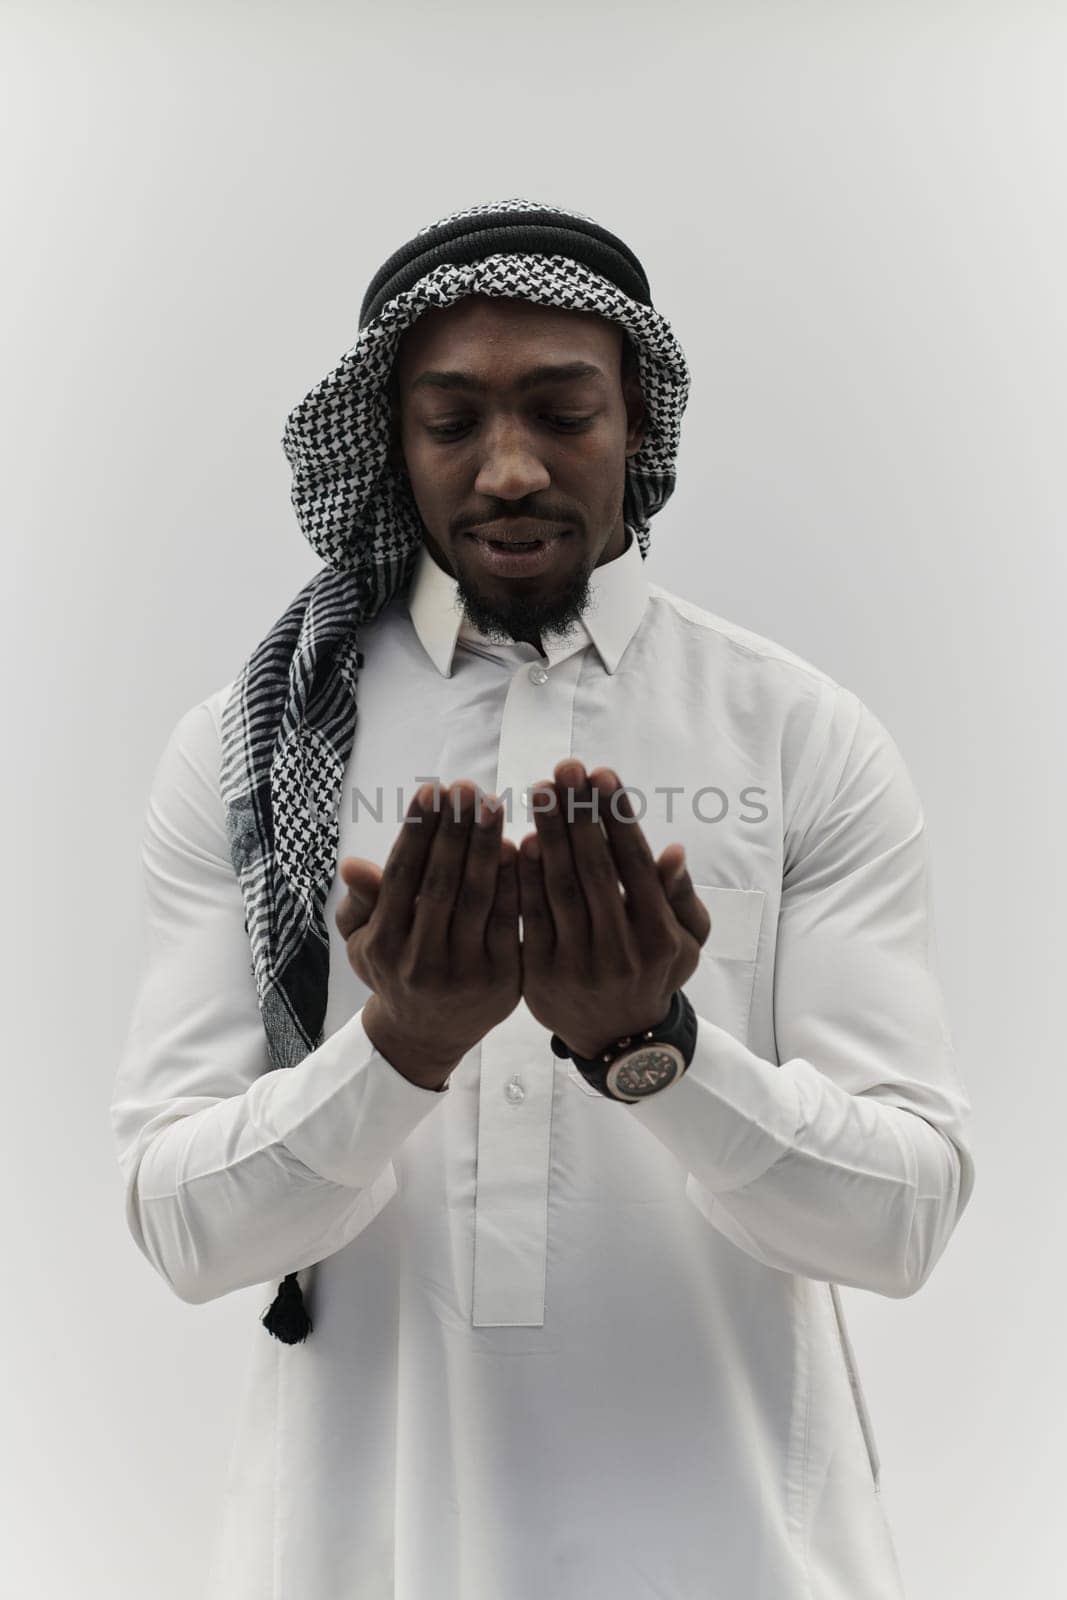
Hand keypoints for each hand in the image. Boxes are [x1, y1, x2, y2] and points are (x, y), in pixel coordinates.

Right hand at [336, 781, 520, 1083]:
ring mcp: (464, 974)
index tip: (431, 790)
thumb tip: (351, 865)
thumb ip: (361, 902)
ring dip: (487, 847)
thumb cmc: (394, 970)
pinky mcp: (502, 982)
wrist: (426, 1036)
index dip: (417, 831)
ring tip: (494, 805)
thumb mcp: (364, 942)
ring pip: (477, 899)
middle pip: (441, 883)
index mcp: (382, 945)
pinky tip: (523, 846)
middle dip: (455, 830)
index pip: (401, 876)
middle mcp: (420, 962)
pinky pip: (510, 922)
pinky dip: (515, 882)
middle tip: (468, 787)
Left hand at [516, 760, 710, 1057]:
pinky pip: (529, 917)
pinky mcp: (541, 975)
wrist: (618, 1039)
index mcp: (659, 936)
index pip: (634, 864)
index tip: (601, 774)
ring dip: (548, 834)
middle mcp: (620, 951)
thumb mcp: (688, 942)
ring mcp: (578, 965)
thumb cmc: (655, 972)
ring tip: (539, 790)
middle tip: (564, 767)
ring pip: (559, 889)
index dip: (616, 817)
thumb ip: (680, 897)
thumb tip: (673, 851)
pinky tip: (519, 840)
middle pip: (594, 869)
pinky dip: (524, 878)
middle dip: (579, 813)